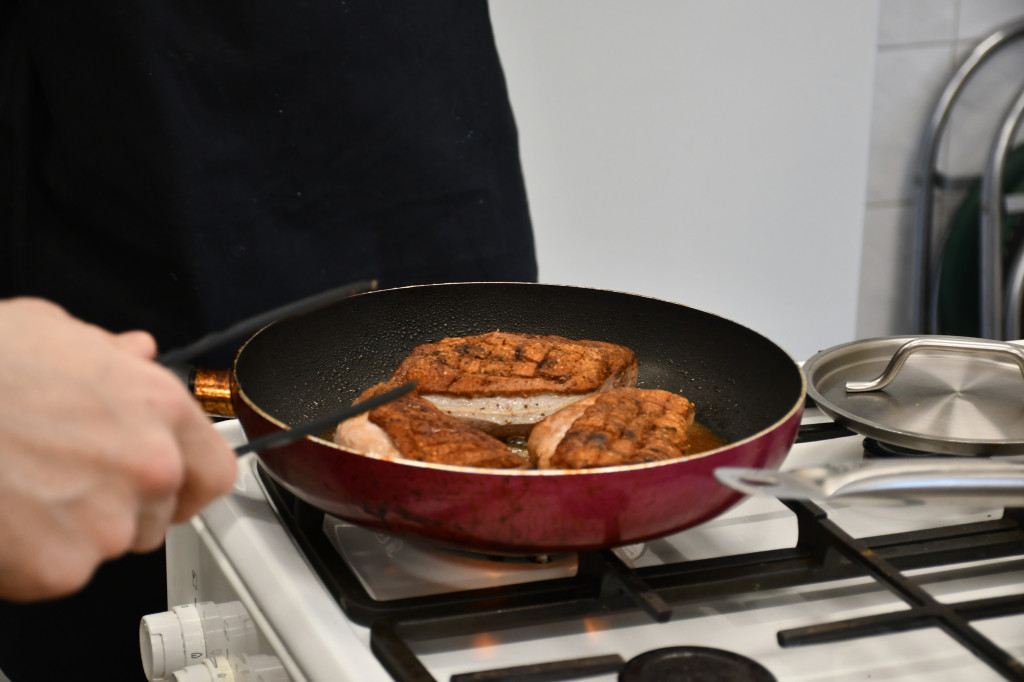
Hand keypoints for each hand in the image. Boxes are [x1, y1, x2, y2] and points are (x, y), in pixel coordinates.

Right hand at [0, 298, 236, 600]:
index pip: (214, 471)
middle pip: (160, 514)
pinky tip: (4, 518)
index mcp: (159, 406)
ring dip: (76, 532)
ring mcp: (110, 520)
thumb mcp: (55, 333)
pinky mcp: (62, 567)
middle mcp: (149, 465)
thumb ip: (112, 355)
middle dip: (120, 504)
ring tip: (23, 488)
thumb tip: (136, 353)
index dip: (186, 481)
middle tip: (64, 479)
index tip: (169, 488)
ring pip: (110, 546)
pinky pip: (59, 574)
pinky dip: (31, 560)